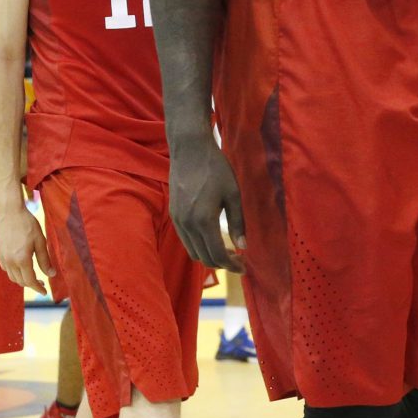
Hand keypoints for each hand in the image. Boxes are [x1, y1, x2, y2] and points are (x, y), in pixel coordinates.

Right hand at [0, 200, 53, 292]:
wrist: (9, 210)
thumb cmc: (27, 224)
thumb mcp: (40, 241)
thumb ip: (45, 259)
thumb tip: (51, 275)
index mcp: (22, 259)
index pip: (30, 281)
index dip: (38, 288)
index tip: (44, 292)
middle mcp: (10, 261)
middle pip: (20, 281)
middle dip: (31, 285)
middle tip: (41, 282)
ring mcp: (2, 257)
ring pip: (12, 276)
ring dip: (22, 279)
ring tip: (32, 275)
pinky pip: (6, 268)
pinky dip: (14, 272)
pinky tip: (20, 266)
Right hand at [168, 137, 245, 272]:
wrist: (190, 149)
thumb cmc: (216, 169)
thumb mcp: (233, 194)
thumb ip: (238, 222)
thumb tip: (243, 247)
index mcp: (204, 220)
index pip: (217, 254)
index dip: (232, 266)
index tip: (244, 268)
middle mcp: (187, 224)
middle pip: (204, 258)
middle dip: (222, 264)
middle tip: (238, 260)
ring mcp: (178, 220)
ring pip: (193, 251)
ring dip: (209, 256)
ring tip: (227, 250)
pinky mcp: (174, 214)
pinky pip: (186, 240)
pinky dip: (200, 246)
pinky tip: (212, 238)